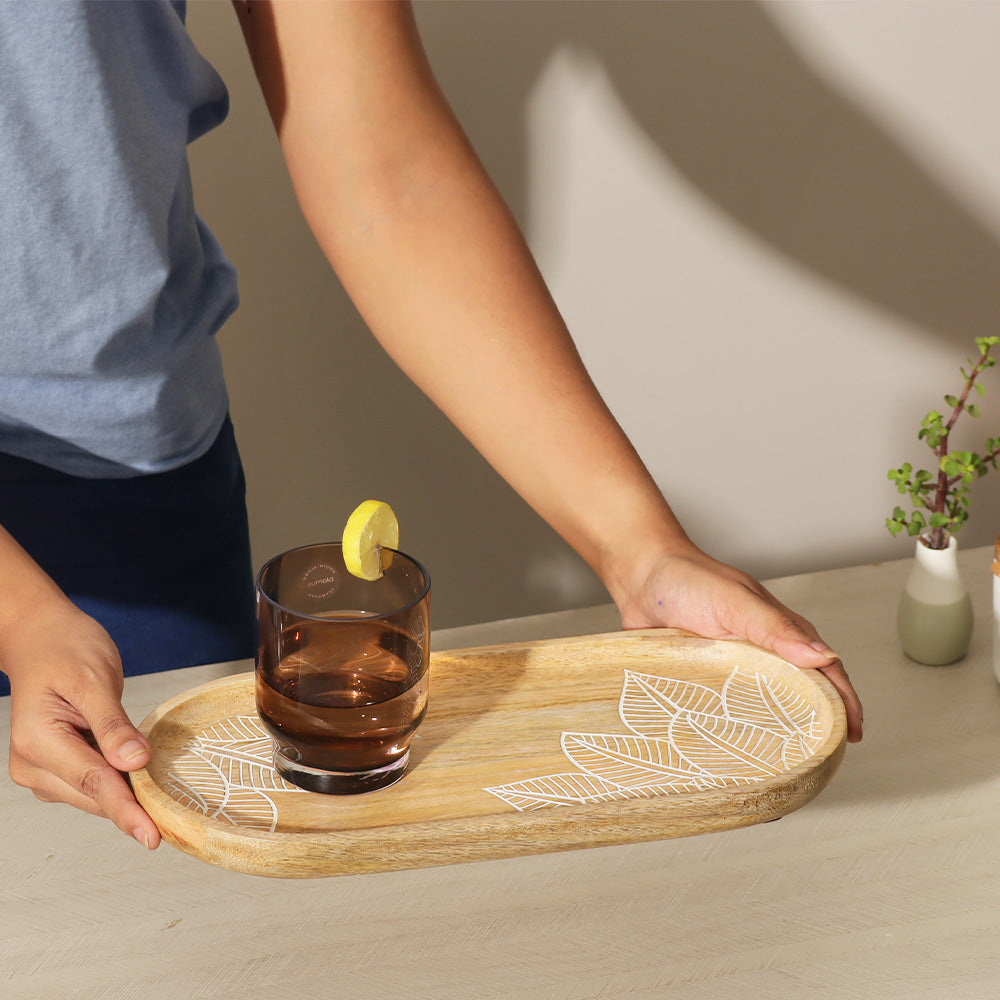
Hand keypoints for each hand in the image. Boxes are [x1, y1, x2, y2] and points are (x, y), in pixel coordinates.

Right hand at [4, 595, 160, 847]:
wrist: (41, 637)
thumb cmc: (64, 649)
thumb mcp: (93, 679)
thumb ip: (112, 724)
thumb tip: (134, 763)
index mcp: (38, 740)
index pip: (93, 782)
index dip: (126, 810)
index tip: (152, 834)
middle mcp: (32, 762)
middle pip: (93, 795)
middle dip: (132, 806)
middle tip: (173, 820)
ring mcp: (40, 768)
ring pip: (92, 795)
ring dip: (125, 796)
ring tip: (159, 797)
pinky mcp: (54, 766)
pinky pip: (91, 783)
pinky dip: (116, 783)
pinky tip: (138, 778)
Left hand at [611, 542, 863, 742]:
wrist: (639, 576)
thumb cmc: (688, 579)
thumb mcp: (735, 601)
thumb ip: (775, 628)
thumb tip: (824, 658)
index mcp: (780, 631)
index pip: (825, 671)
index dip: (843, 702)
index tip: (851, 735)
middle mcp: (761, 651)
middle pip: (799, 692)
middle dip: (816, 723)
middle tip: (822, 760)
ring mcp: (731, 666)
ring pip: (762, 704)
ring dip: (775, 730)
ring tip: (783, 765)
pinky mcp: (703, 676)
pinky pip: (723, 706)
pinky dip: (735, 727)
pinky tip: (734, 749)